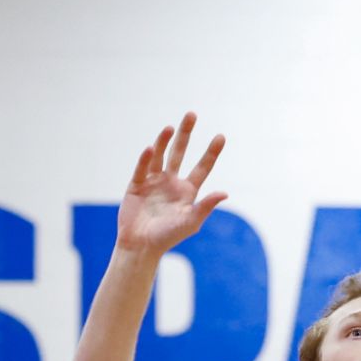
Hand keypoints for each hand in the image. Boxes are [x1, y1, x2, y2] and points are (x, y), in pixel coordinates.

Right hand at [118, 113, 226, 255]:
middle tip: (191, 114)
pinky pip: (142, 168)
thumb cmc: (168, 236)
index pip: (202, 167)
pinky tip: (151, 148)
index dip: (211, 152)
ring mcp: (153, 181)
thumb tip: (225, 193)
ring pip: (160, 156)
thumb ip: (205, 206)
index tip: (221, 136)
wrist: (141, 246)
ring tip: (170, 127)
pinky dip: (146, 158)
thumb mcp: (191, 221)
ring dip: (164, 141)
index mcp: (187, 190)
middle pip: (180, 152)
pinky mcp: (136, 185)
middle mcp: (171, 182)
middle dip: (186, 134)